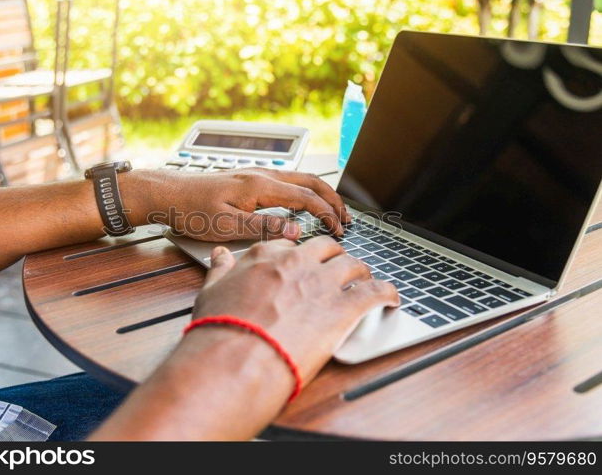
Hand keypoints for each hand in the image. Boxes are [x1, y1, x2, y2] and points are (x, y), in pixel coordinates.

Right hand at [90, 236, 398, 439]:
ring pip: (354, 265)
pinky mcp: (343, 309)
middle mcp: (297, 263)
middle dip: (335, 256)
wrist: (236, 358)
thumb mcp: (212, 291)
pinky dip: (386, 293)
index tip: (303, 263)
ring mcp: (322, 284)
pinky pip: (375, 292)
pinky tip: (391, 298)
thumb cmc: (221, 329)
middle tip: (337, 269)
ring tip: (365, 281)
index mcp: (266, 256)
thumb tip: (220, 255)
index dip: (300, 255)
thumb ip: (220, 270)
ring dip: (361, 272)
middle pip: (327, 249)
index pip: (290, 245)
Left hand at [120, 168, 349, 240]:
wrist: (167, 194)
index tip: (339, 230)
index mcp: (260, 186)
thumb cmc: (191, 210)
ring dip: (320, 195)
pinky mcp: (249, 180)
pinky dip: (305, 193)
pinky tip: (303, 206)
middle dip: (333, 200)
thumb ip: (265, 229)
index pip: (307, 198)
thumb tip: (297, 232)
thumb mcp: (228, 227)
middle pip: (310, 182)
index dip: (327, 214)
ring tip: (331, 213)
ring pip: (300, 180)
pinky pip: (287, 182)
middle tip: (346, 220)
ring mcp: (256, 175)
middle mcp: (262, 175)